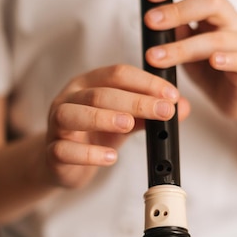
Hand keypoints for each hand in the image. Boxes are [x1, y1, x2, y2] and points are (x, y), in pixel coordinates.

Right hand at [45, 65, 188, 188]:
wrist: (63, 163)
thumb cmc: (95, 134)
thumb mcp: (126, 120)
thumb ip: (151, 113)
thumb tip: (184, 107)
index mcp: (89, 83)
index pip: (118, 74)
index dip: (146, 82)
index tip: (172, 95)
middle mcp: (70, 98)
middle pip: (100, 93)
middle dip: (135, 101)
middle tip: (164, 111)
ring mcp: (57, 124)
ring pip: (74, 114)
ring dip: (104, 118)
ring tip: (129, 125)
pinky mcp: (52, 151)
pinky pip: (64, 150)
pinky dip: (88, 154)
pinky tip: (110, 158)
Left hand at [143, 0, 236, 120]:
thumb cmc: (210, 70)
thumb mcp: (185, 47)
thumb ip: (174, 32)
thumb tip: (151, 17)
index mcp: (213, 10)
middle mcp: (231, 19)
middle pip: (211, 1)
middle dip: (177, 10)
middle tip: (150, 21)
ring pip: (219, 38)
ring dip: (184, 47)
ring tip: (157, 57)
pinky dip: (229, 59)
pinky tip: (214, 61)